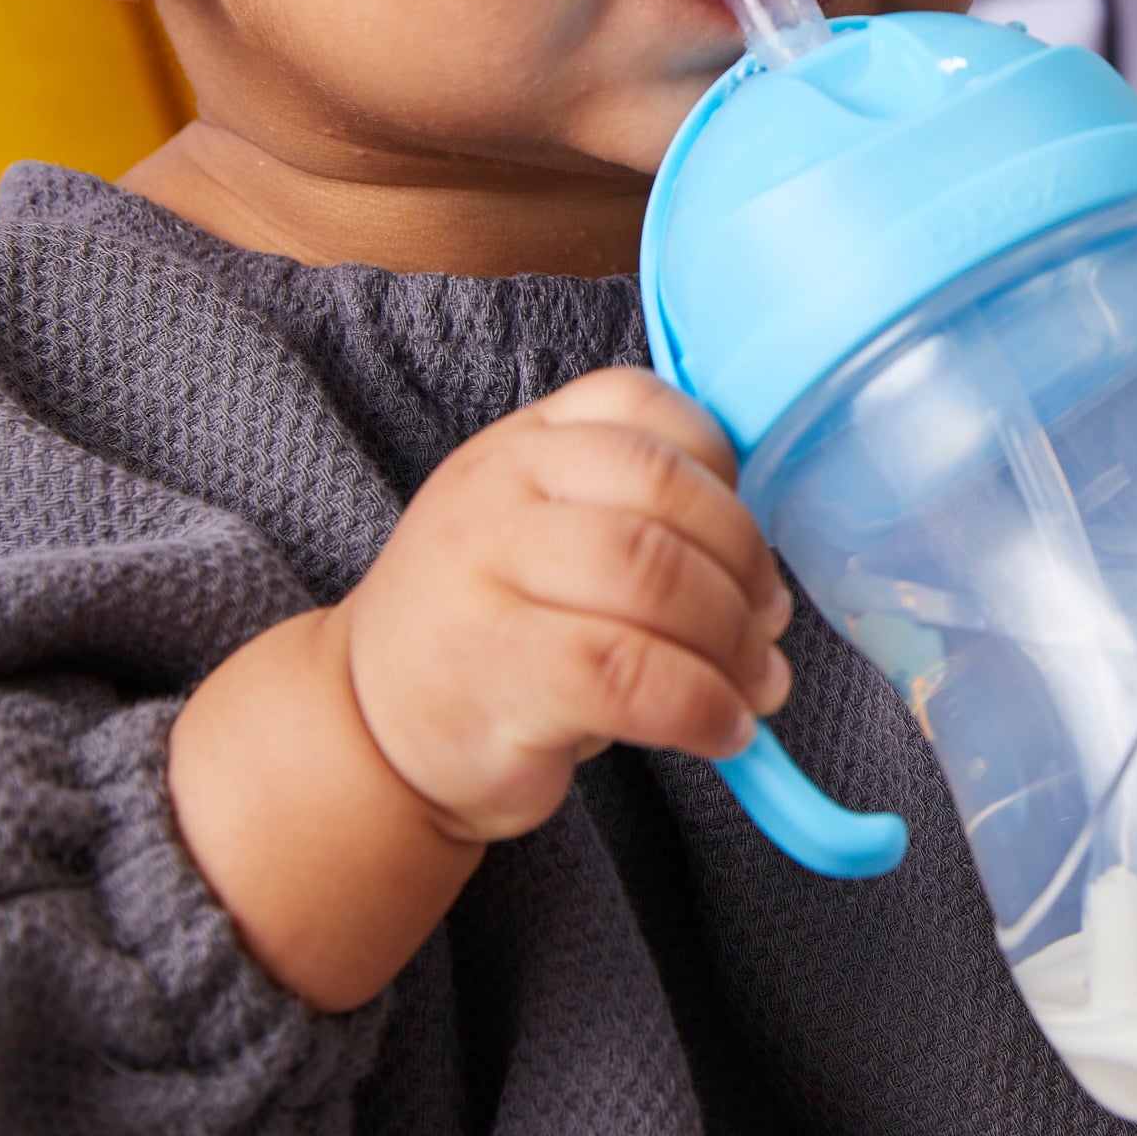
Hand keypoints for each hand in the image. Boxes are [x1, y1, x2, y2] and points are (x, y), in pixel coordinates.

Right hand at [169, 368, 791, 1008]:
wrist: (368, 729)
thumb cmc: (493, 631)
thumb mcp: (544, 536)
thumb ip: (636, 516)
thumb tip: (767, 583)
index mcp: (523, 443)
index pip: (642, 407)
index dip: (721, 469)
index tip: (744, 540)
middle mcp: (498, 492)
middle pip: (663, 495)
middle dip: (743, 566)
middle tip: (769, 627)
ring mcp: (486, 576)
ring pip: (653, 580)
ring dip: (733, 642)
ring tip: (756, 688)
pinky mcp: (495, 672)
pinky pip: (630, 675)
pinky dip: (701, 705)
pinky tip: (721, 729)